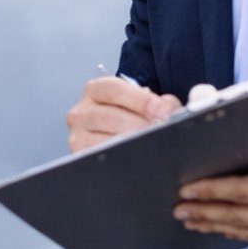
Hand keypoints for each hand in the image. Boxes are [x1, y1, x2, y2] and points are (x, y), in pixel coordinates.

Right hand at [67, 76, 182, 152]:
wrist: (114, 135)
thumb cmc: (128, 116)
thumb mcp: (141, 102)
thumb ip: (158, 102)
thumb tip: (170, 110)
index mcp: (94, 90)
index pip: (114, 90)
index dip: (140, 100)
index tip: (161, 111)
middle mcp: (81, 112)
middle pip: (111, 117)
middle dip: (141, 125)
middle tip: (162, 130)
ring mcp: (77, 136)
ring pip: (107, 141)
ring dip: (133, 144)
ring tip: (153, 144)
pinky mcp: (80, 156)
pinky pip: (103, 158)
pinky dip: (123, 158)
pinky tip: (138, 156)